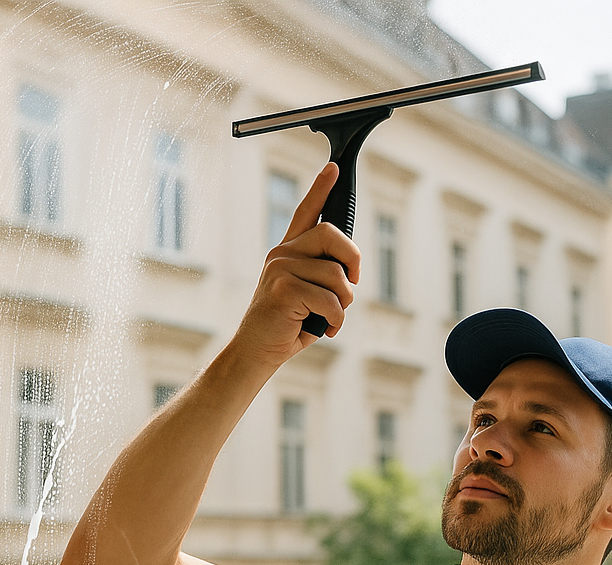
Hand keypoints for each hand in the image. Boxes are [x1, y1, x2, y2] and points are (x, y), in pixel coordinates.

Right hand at [232, 163, 361, 368]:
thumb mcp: (307, 294)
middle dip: (353, 261)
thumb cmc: (286, 325)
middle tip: (351, 284)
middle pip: (333, 235)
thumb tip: (350, 271)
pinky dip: (336, 321)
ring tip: (331, 318)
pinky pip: (331, 301)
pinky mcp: (284, 289)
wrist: (257, 350)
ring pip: (337, 275)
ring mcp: (281, 269)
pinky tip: (325, 329)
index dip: (321, 188)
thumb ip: (323, 275)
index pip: (306, 212)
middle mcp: (282, 253)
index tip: (334, 168)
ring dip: (344, 303)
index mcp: (288, 251)